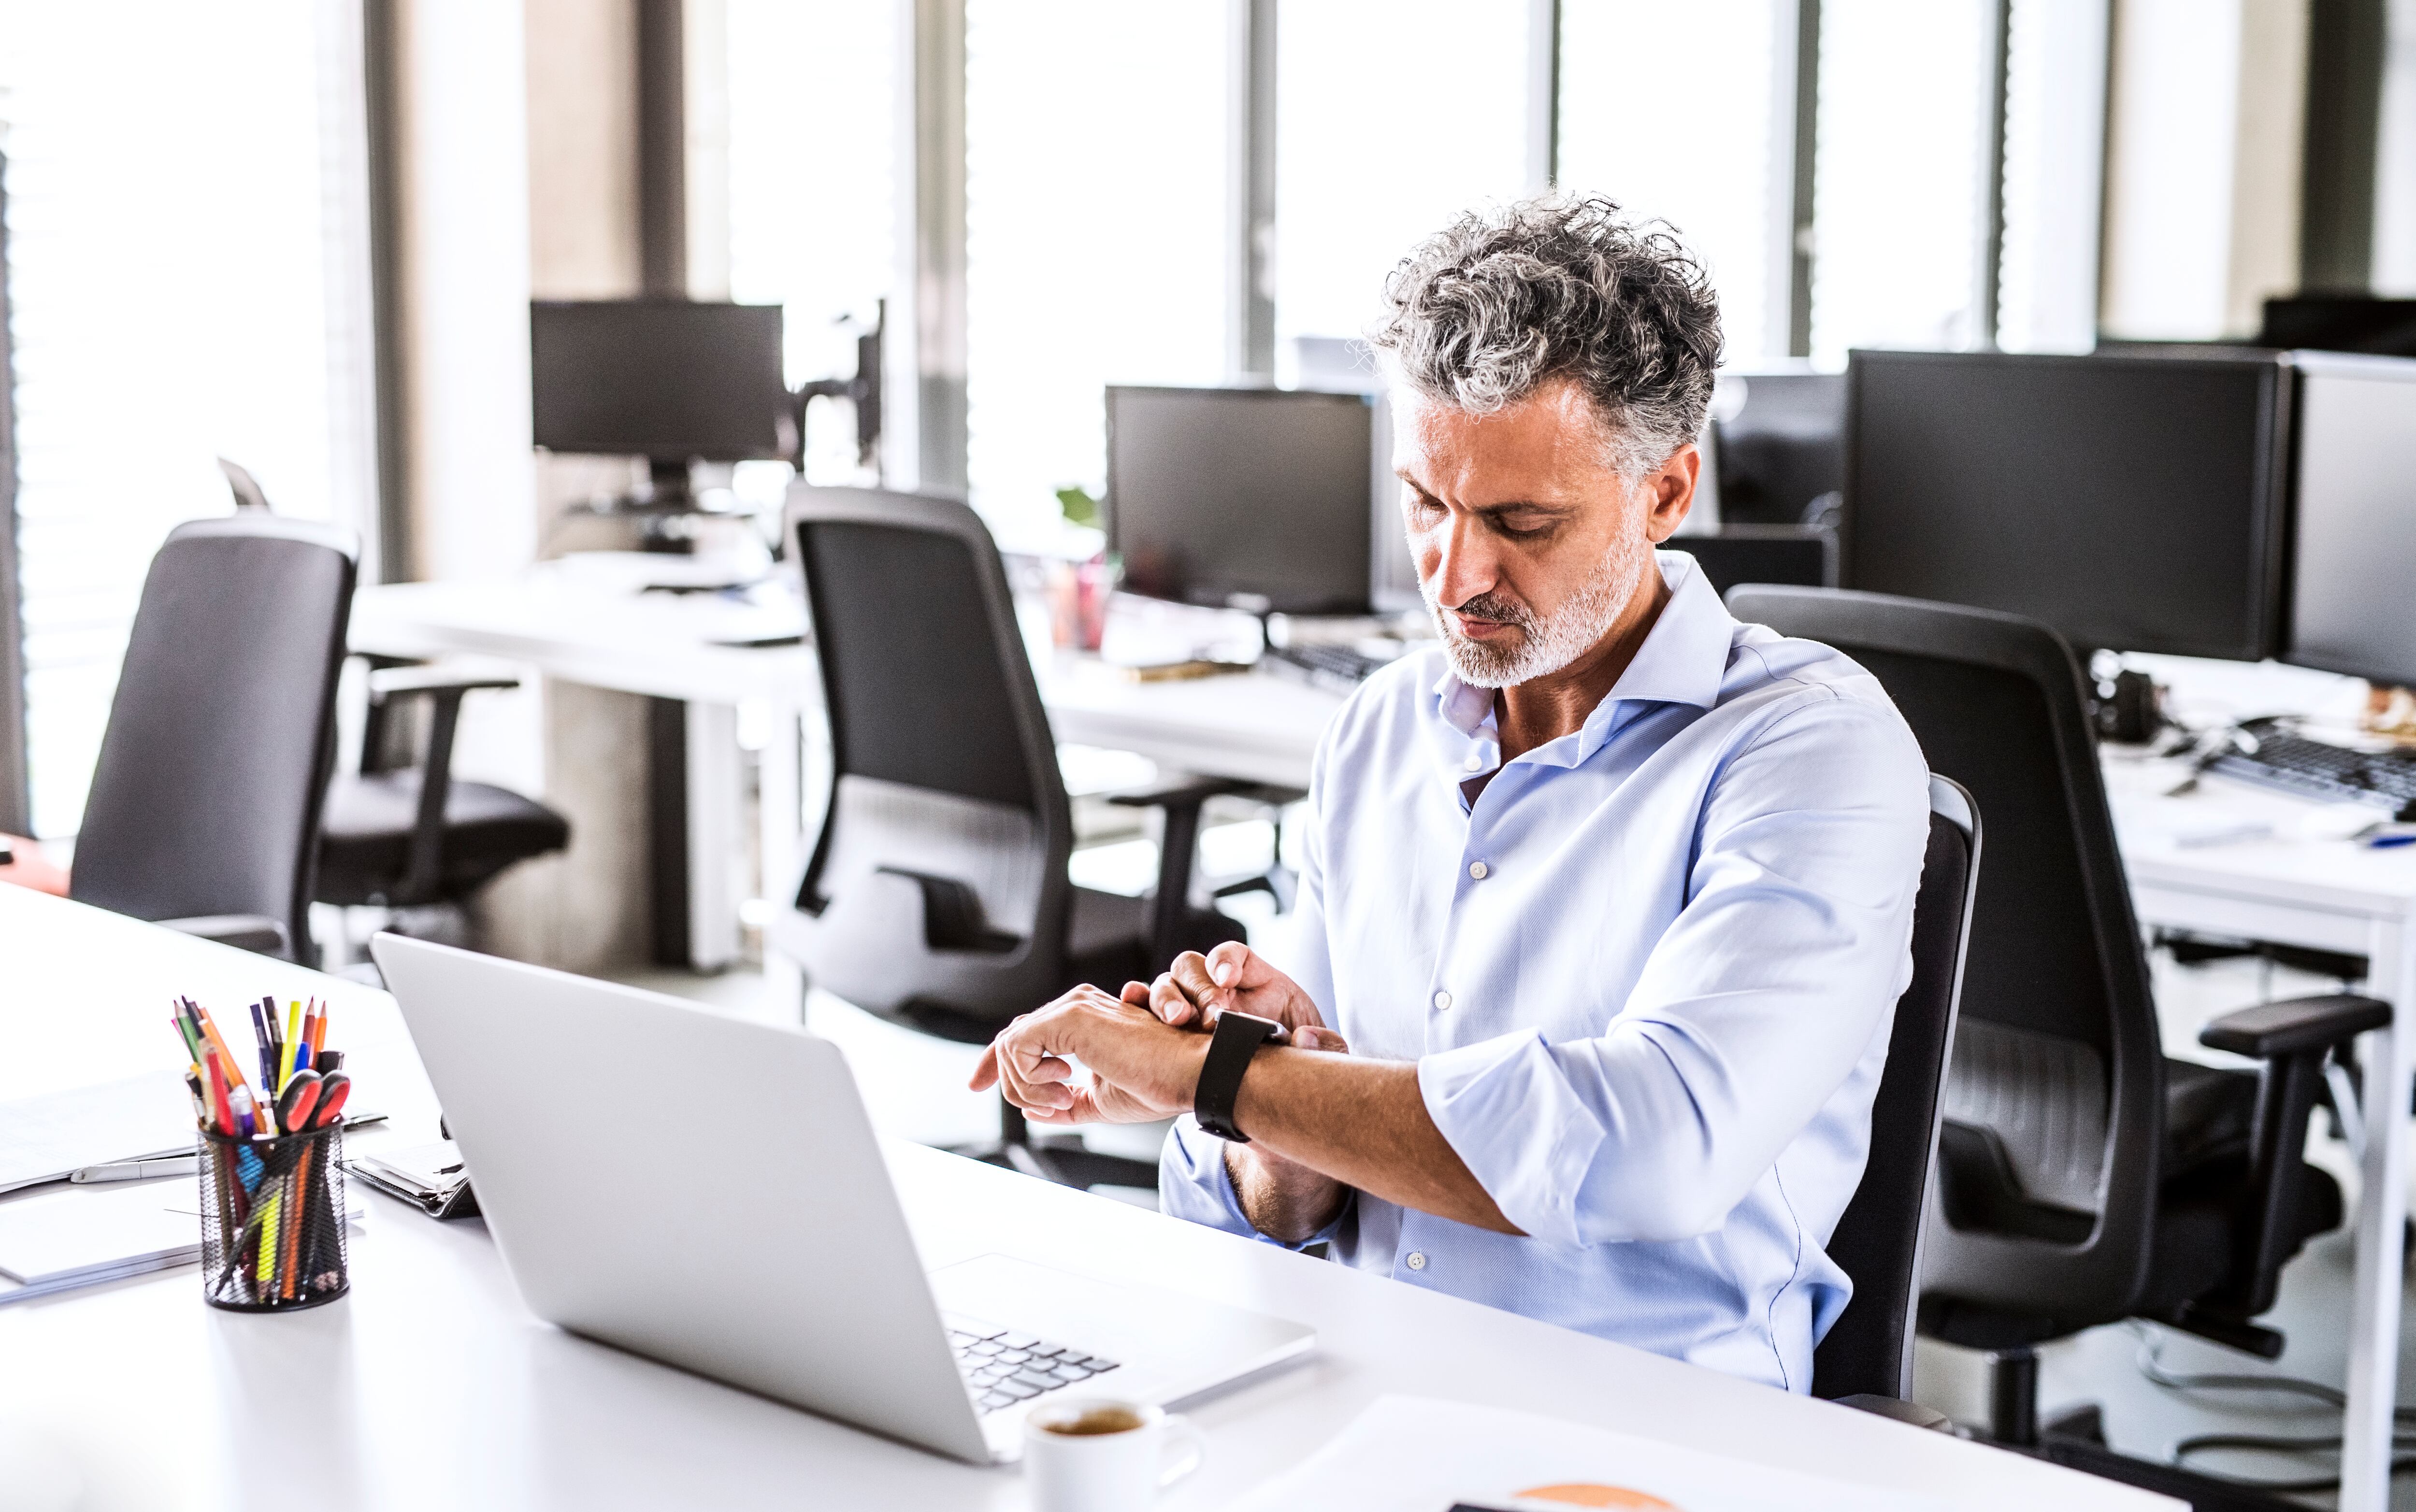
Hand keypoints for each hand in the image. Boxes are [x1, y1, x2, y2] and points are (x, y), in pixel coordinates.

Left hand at [968, 983, 1211, 1125]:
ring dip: (1028, 1087)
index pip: (1024, 1033)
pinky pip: (1017, 1048)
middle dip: (997, 1072)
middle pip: (1010, 1036)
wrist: (1188, 1075)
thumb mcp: (1100, 1100)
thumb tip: (1032, 1110)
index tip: (976, 1084)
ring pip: (1011, 1046)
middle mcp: (1075, 1005)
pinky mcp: (1069, 1017)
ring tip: (1066, 1099)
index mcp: (1084, 1021)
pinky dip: (1031, 1080)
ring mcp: (1071, 1007)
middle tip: (1032, 1102)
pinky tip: (1065, 1088)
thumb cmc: (1158, 1084)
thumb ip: (1065, 1103)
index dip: (994, 1059)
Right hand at [1147, 942, 1341, 1048]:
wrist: (1281, 1096)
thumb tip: (1307, 1040)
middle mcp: (1218, 990)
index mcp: (1256, 983)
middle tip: (1207, 1016)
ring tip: (1175, 1021)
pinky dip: (1135, 1006)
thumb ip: (1327, 1044)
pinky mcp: (1169, 1034)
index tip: (1226, 978)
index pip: (1233, 955)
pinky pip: (1144, 1012)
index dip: (1225, 960)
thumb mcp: (1323, 1052)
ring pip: (1165, 986)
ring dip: (1166, 999)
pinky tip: (1131, 1008)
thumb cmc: (1300, 1064)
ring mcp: (1191, 1009)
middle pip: (1192, 966)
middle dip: (1196, 986)